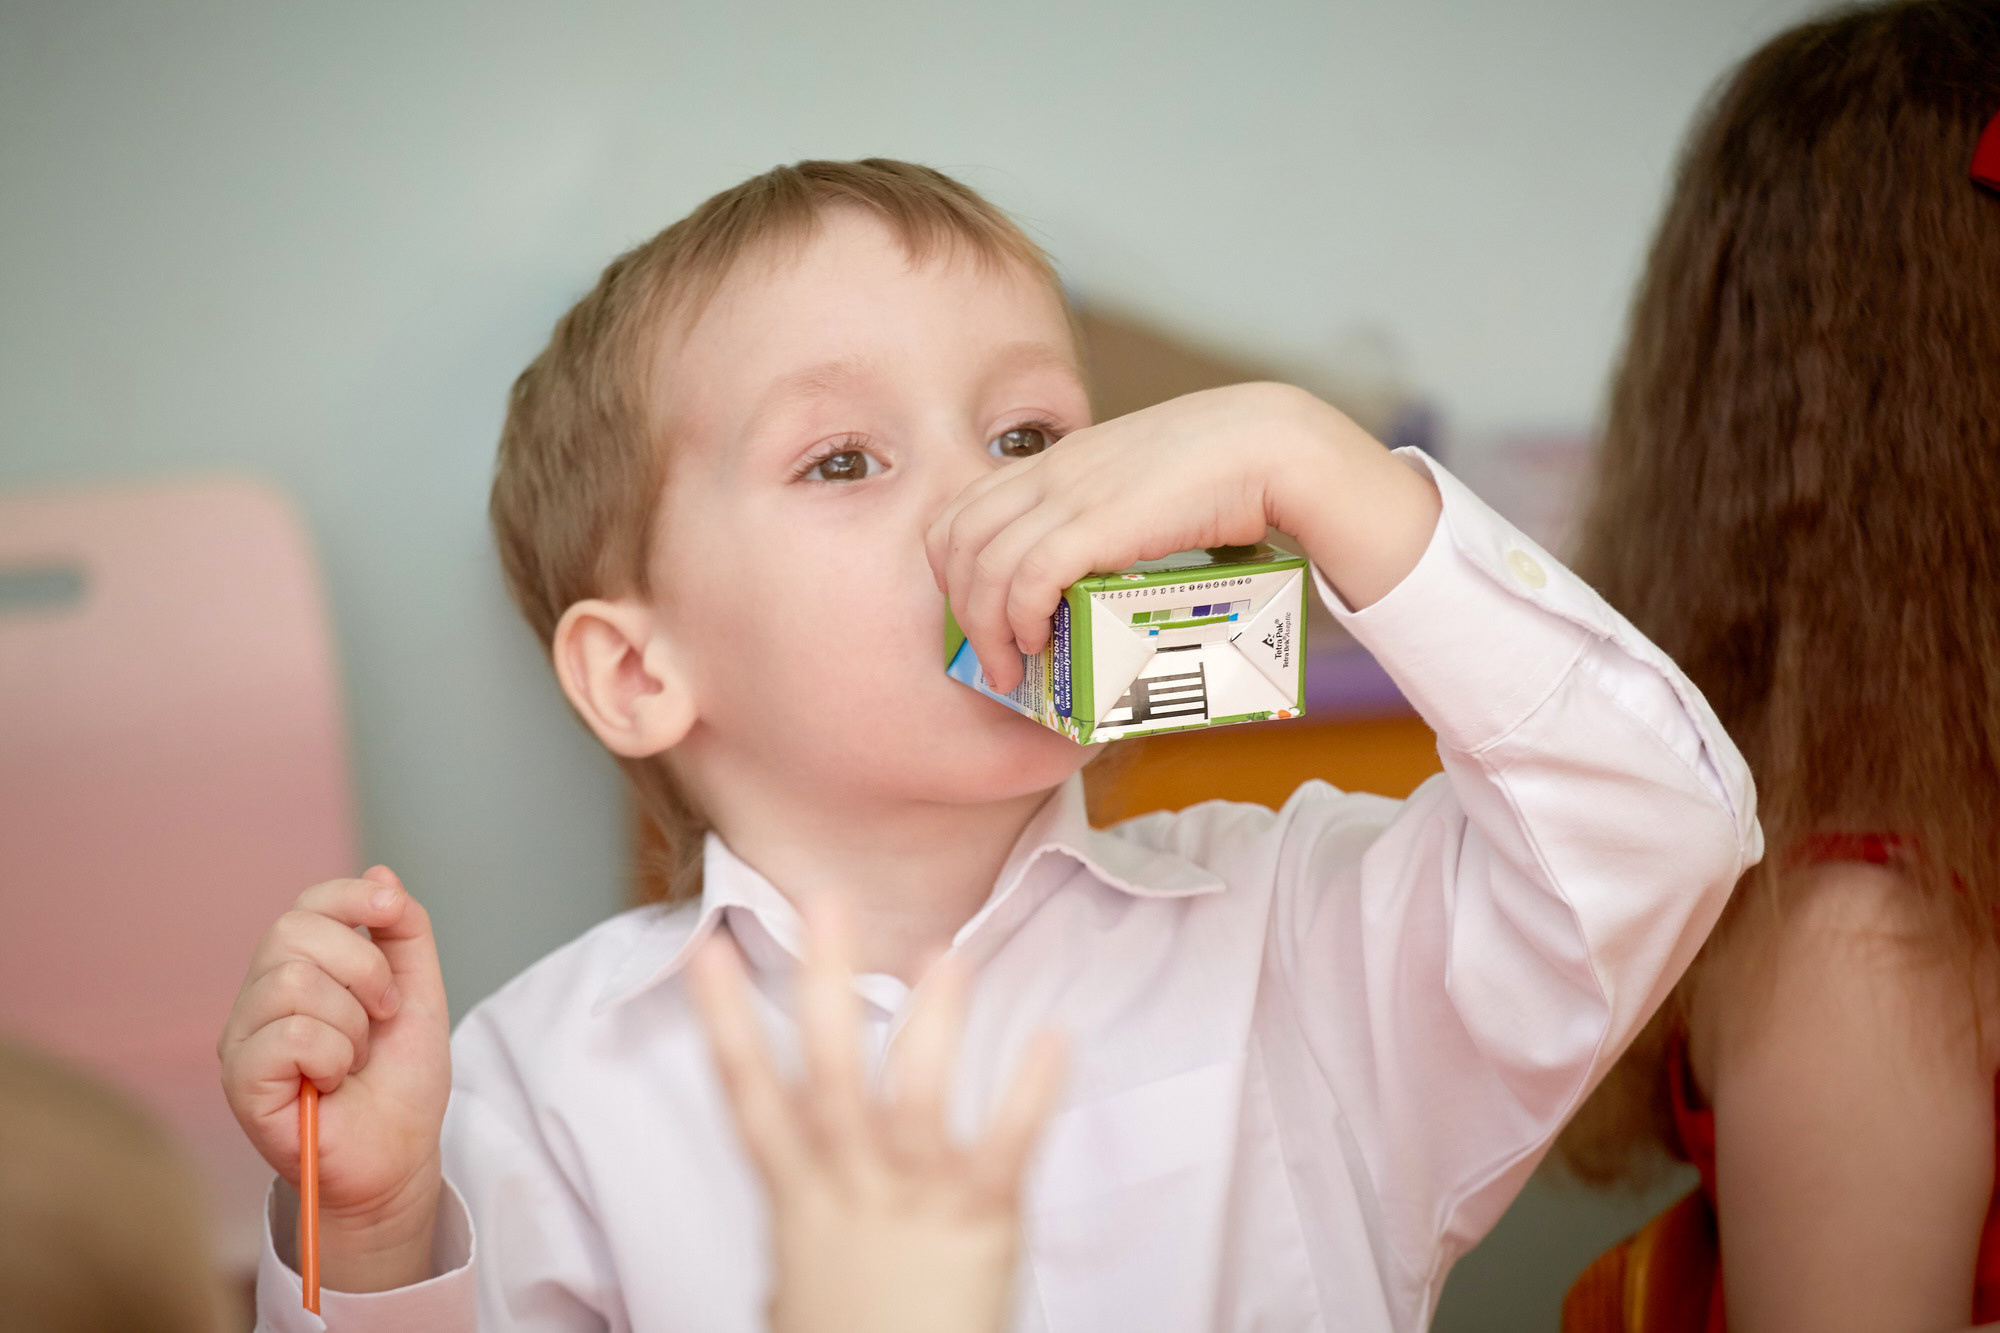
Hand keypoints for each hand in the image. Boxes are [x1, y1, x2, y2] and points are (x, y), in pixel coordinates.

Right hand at [218, 866, 451, 1291]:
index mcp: (297, 971)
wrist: (399, 1157)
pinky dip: (330, 1055)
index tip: (393, 914)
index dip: (353, 898)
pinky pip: (288, 1035)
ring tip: (355, 1057)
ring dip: (350, 1021)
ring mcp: (242, 1039)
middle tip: (383, 1015)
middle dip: (363, 967)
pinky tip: (332, 1082)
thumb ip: (405, 933)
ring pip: (291, 982)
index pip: (307, 904)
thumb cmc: (400, 1082)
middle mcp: (259, 998)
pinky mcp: (240, 1081)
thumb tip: (381, 875)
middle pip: (293, 931)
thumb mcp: (419, 994)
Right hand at [689, 903, 1065, 1332]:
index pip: (749, 1094)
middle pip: (826, 1067)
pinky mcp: (980, 1219)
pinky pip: (1007, 1143)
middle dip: (822, 980)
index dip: (723, 1020)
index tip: (707, 949)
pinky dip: (1032, 1089)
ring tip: (947, 951)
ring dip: (932, 1018)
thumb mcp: (801, 1279)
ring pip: (914, 1091)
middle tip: (824, 901)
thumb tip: (804, 1189)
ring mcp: (913, 1197)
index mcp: (799, 1198)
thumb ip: (807, 1216)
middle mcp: (849, 1185)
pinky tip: (1054, 1036)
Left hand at [925, 382, 1438, 691]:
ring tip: (1010, 666)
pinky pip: (1025, 577)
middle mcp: (1051, 471)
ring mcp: (1069, 494)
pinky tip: (1036, 643)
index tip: (980, 610)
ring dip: (984, 628)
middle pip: (953, 538)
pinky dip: (1016, 619)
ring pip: (981, 565)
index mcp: (1059, 459)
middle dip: (956, 604)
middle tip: (987, 650)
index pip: (962, 507)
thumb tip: (1109, 567)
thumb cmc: (1226, 468)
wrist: (1272, 444)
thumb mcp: (1146, 483)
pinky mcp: (1095, 524)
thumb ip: (1114, 512)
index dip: (953, 566)